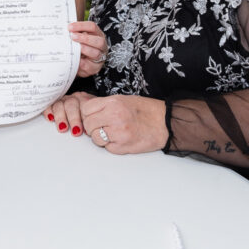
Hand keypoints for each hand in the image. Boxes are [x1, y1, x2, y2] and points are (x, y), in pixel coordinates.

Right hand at [42, 90, 93, 136]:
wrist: (87, 108)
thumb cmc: (90, 114)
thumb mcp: (95, 115)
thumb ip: (93, 120)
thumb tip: (90, 131)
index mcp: (85, 99)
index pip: (83, 105)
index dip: (84, 118)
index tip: (84, 130)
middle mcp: (73, 98)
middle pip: (71, 104)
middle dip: (73, 119)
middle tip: (75, 131)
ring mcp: (63, 100)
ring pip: (59, 104)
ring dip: (61, 117)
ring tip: (62, 128)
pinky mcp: (54, 104)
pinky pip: (49, 105)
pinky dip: (48, 111)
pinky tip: (50, 118)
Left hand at [45, 93, 166, 153]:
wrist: (164, 123)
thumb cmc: (144, 110)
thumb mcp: (122, 100)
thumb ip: (104, 105)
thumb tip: (83, 108)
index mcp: (113, 103)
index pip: (86, 109)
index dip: (88, 114)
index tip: (94, 116)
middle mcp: (114, 117)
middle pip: (88, 124)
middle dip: (92, 126)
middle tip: (103, 126)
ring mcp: (118, 132)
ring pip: (94, 138)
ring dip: (100, 137)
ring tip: (113, 132)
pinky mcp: (123, 146)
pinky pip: (106, 147)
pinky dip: (111, 145)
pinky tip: (120, 139)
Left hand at [69, 21, 107, 76]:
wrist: (82, 64)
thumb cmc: (81, 48)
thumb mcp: (80, 39)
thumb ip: (75, 33)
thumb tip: (64, 30)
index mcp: (98, 35)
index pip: (92, 27)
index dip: (81, 26)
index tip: (69, 27)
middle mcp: (101, 46)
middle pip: (98, 41)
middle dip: (85, 38)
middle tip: (72, 37)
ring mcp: (100, 57)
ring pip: (95, 53)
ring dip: (84, 49)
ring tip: (74, 48)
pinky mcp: (94, 68)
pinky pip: (88, 65)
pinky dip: (80, 62)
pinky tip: (74, 59)